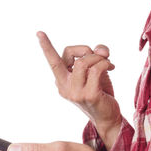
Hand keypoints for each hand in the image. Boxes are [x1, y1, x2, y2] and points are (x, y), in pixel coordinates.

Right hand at [37, 31, 121, 149]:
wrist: (108, 117)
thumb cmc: (101, 93)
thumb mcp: (96, 71)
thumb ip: (95, 56)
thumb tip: (100, 49)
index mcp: (62, 81)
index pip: (53, 61)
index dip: (46, 46)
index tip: (38, 33)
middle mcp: (64, 87)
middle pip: (67, 55)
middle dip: (84, 48)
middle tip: (100, 54)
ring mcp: (75, 92)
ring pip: (82, 62)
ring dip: (98, 58)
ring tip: (107, 63)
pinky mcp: (88, 95)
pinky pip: (96, 69)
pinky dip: (106, 63)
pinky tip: (111, 67)